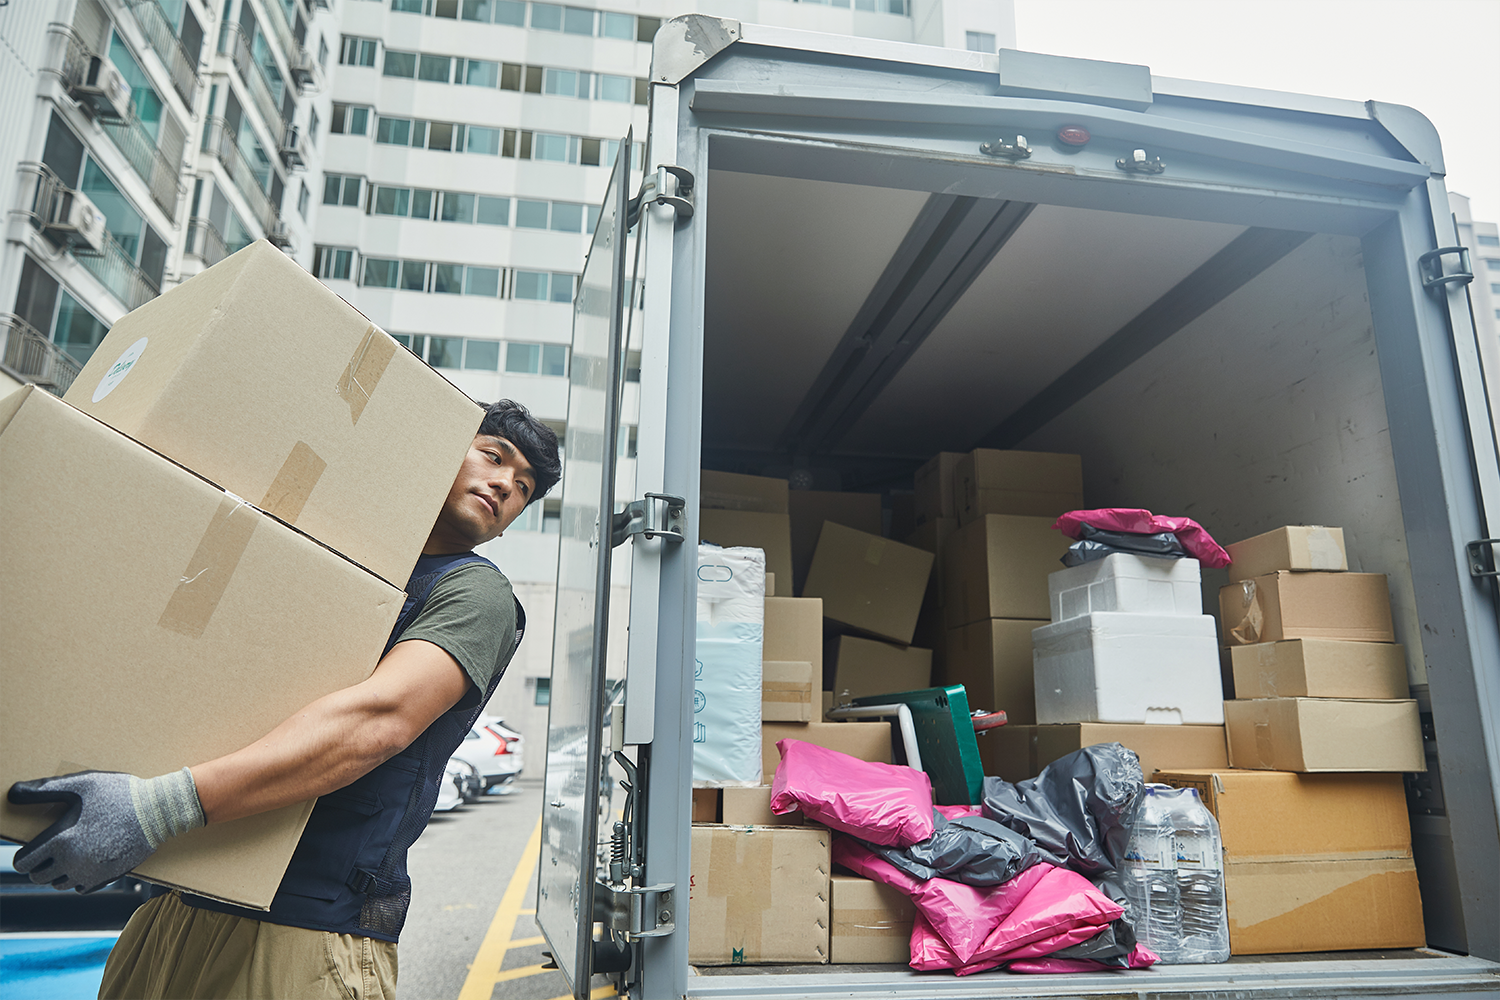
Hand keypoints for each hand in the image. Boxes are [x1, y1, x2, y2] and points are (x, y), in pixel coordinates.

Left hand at [8, 768, 202, 892]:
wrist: (158, 810)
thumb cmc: (119, 793)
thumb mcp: (82, 783)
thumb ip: (43, 789)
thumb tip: (11, 793)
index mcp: (60, 841)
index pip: (23, 862)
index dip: (24, 854)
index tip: (33, 844)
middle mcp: (72, 862)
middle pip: (38, 877)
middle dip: (40, 864)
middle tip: (51, 848)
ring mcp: (90, 873)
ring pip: (58, 884)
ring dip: (58, 872)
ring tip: (69, 853)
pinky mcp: (107, 878)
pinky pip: (80, 888)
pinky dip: (78, 878)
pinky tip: (86, 861)